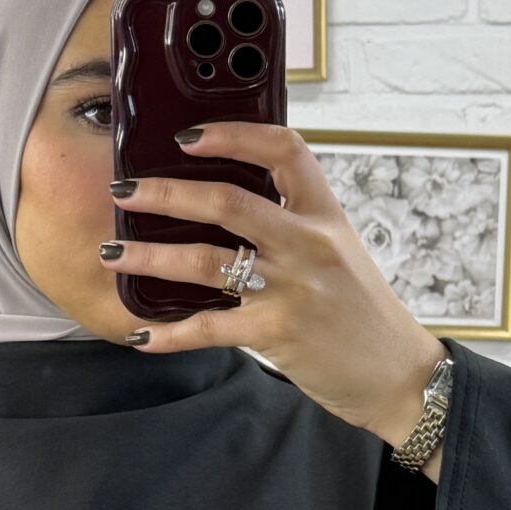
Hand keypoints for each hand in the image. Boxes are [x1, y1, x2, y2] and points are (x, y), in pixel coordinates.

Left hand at [103, 124, 448, 465]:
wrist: (398, 375)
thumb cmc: (362, 313)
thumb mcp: (340, 253)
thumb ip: (294, 226)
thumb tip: (229, 206)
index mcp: (326, 215)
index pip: (285, 150)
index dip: (234, 134)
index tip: (189, 135)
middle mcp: (309, 245)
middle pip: (227, 201)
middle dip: (165, 194)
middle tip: (125, 191)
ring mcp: (292, 289)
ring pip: (205, 261)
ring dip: (149, 257)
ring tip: (113, 253)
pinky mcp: (277, 333)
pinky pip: (209, 328)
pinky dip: (169, 333)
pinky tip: (141, 333)